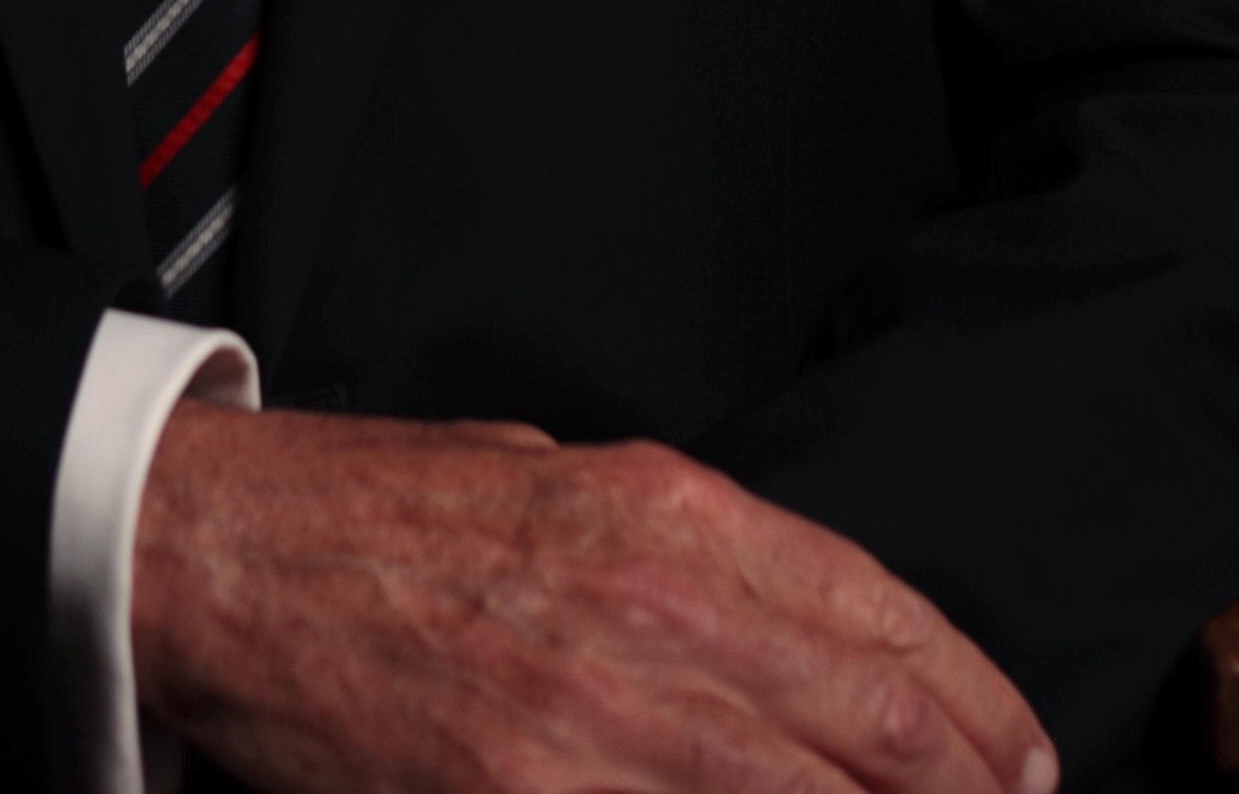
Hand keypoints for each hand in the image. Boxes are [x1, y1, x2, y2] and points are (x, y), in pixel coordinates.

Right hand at [129, 400, 1060, 793]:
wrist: (217, 549)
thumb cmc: (378, 516)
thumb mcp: (560, 479)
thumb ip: (685, 556)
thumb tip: (797, 637)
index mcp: (669, 514)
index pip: (882, 621)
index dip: (978, 707)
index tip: (1022, 758)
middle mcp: (655, 609)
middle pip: (874, 733)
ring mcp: (594, 719)